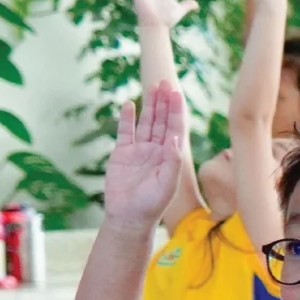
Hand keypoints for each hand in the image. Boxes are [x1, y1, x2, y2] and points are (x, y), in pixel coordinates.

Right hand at [103, 82, 185, 227]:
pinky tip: (130, 104)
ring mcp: (140, 150)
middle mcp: (157, 151)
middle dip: (165, 103)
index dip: (176, 111)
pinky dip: (127, 118)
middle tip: (166, 82)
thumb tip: (174, 138)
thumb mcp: (167, 184)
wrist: (129, 216)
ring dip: (150, 106)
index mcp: (171, 157)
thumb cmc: (152, 204)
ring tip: (153, 87)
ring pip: (146, 123)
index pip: (175, 129)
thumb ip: (171, 161)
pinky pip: (125, 131)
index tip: (177, 94)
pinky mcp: (122, 153)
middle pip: (162, 121)